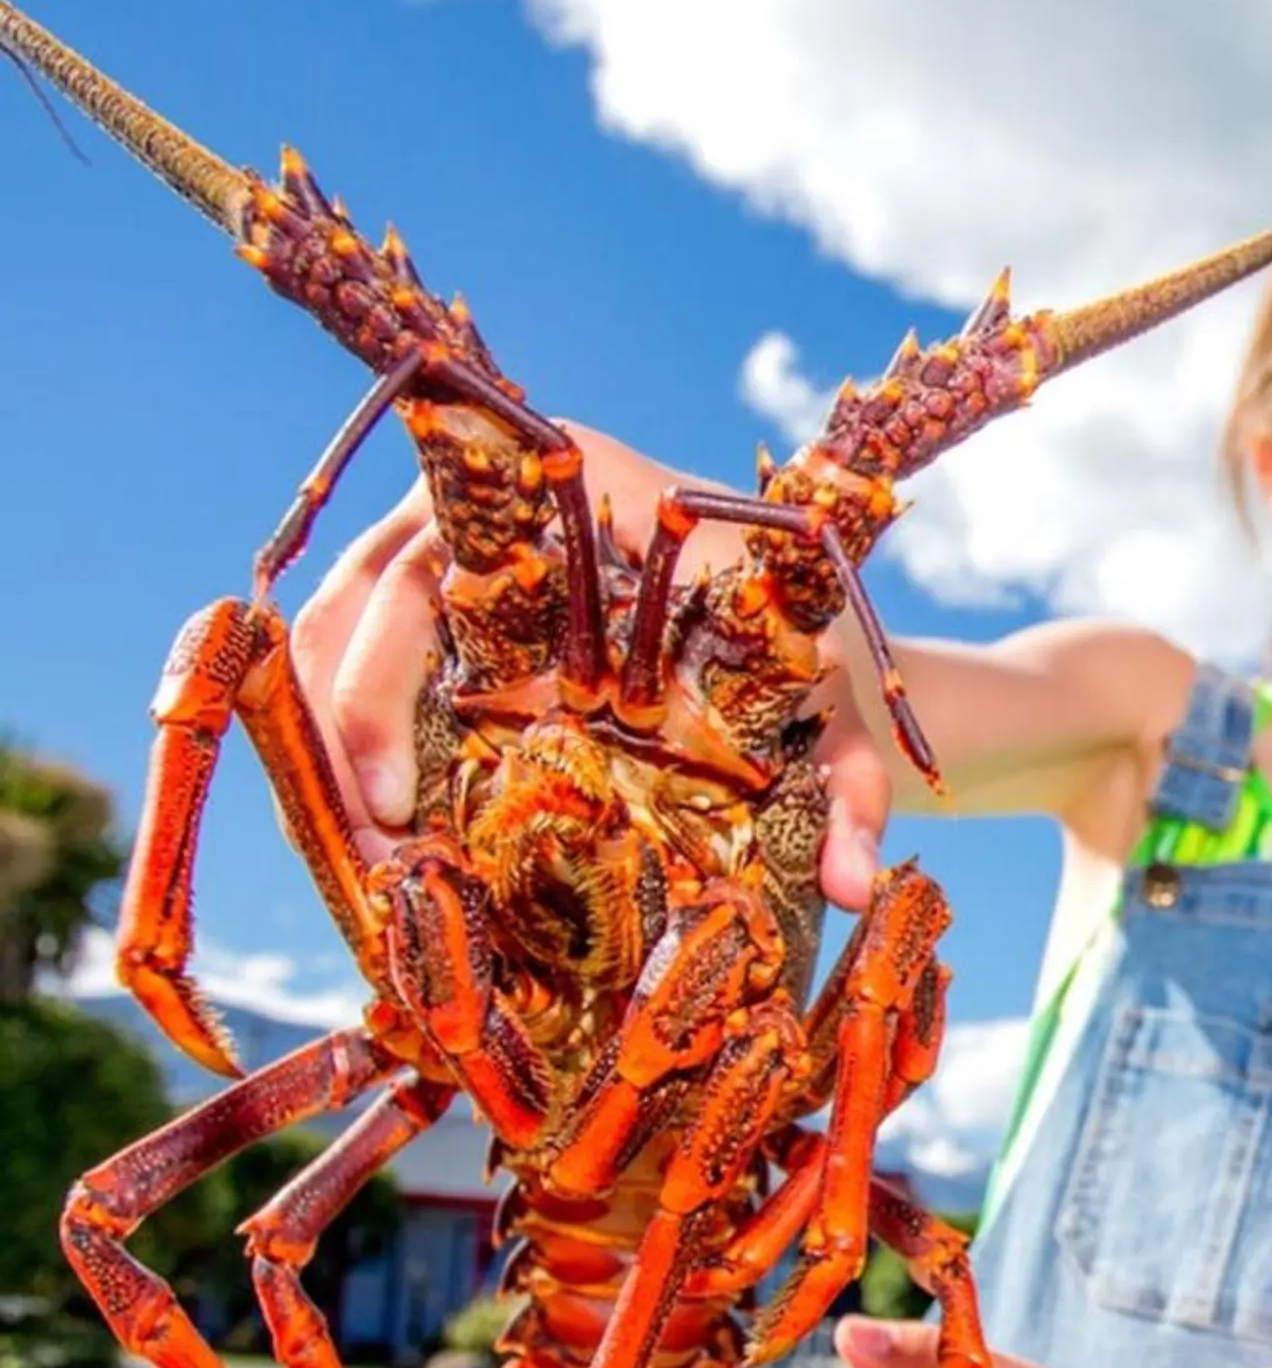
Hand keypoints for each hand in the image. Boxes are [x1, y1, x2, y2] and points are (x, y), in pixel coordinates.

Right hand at [283, 423, 899, 908]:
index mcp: (577, 482)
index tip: (393, 799)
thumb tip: (856, 885)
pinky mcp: (439, 593)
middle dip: (337, 734)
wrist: (804, 630)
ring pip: (333, 624)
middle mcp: (495, 495)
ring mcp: (455, 539)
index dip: (382, 680)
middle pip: (359, 597)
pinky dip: (335, 732)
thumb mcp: (836, 711)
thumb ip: (852, 788)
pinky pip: (352, 647)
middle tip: (370, 857)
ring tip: (357, 861)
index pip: (433, 560)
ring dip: (318, 741)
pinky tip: (356, 827)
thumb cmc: (807, 650)